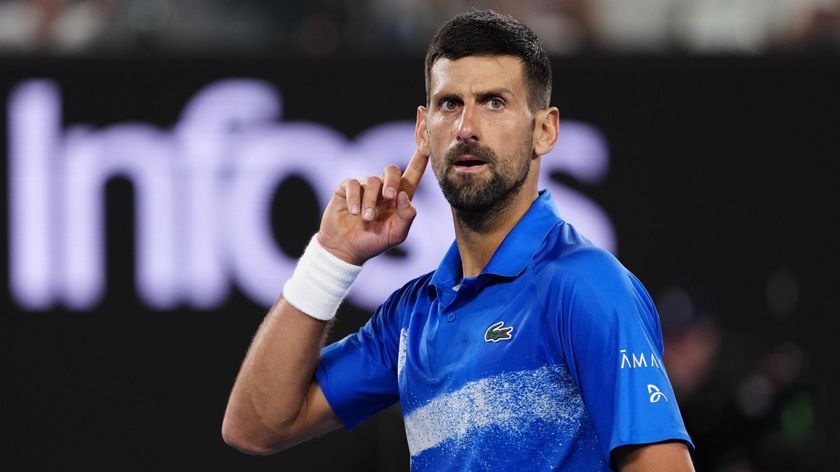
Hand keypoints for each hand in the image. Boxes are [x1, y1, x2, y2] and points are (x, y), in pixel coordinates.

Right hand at [317, 149, 429, 265]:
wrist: (344, 249)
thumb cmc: (373, 242)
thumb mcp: (396, 235)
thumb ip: (406, 217)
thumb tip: (404, 195)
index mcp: (399, 198)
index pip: (413, 174)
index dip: (421, 157)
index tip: (427, 140)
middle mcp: (383, 189)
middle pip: (392, 170)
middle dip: (392, 181)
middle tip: (389, 197)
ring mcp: (365, 187)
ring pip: (372, 181)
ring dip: (370, 202)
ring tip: (367, 219)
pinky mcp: (347, 188)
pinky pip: (353, 184)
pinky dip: (355, 199)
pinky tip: (353, 212)